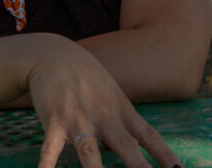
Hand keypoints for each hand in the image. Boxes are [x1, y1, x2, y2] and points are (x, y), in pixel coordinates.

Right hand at [28, 36, 180, 167]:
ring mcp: (78, 119)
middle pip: (125, 145)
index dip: (164, 154)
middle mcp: (103, 116)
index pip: (148, 135)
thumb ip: (122, 123)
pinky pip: (50, 149)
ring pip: (89, 151)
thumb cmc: (87, 78)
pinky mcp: (54, 121)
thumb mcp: (112, 94)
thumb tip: (134, 149)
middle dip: (139, 167)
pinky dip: (47, 165)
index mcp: (121, 110)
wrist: (54, 55)